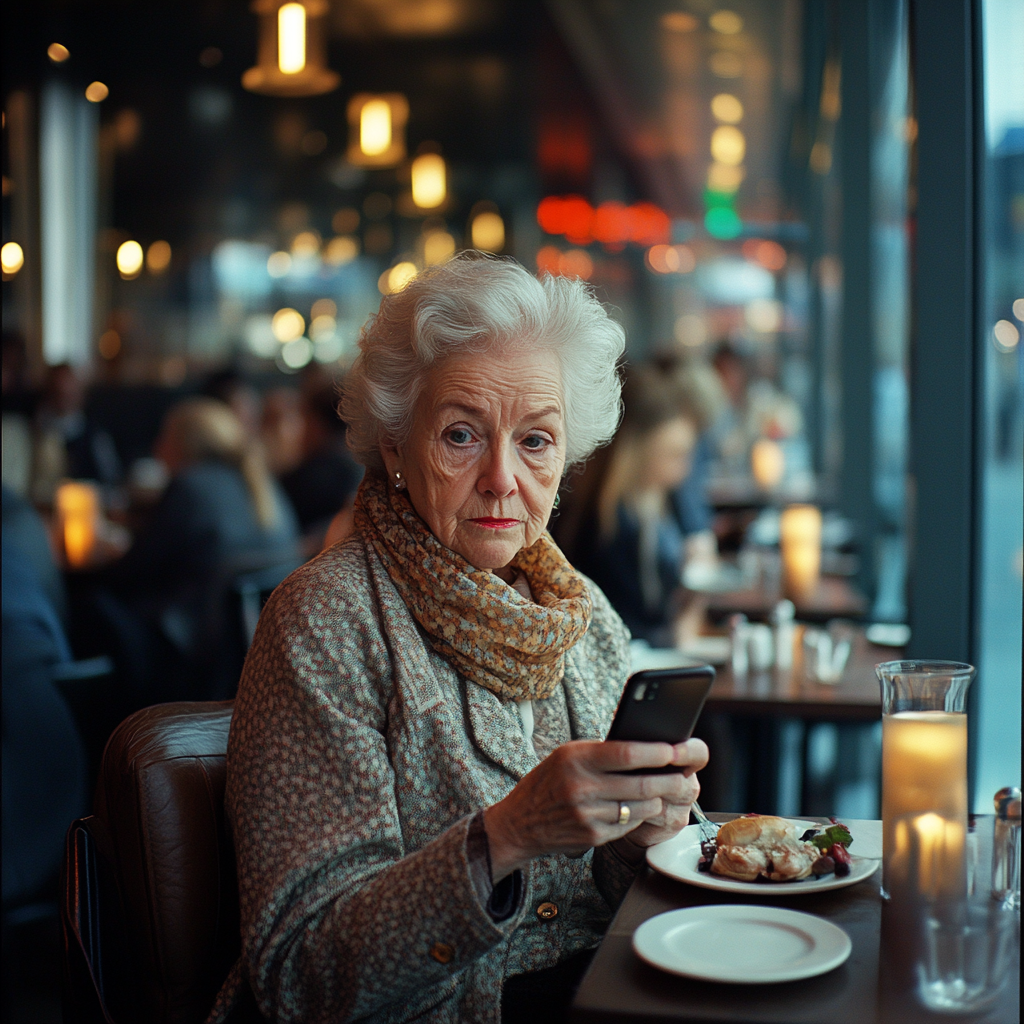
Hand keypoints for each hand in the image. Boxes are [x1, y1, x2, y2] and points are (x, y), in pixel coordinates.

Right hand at [482, 737, 708, 880]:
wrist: (519, 823)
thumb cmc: (549, 781)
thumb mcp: (568, 755)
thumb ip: (603, 752)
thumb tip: (648, 747)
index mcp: (575, 759)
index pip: (627, 754)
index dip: (656, 752)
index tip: (674, 749)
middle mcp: (581, 787)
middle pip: (642, 784)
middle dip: (670, 779)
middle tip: (685, 775)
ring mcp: (588, 815)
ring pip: (642, 807)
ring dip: (660, 798)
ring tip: (669, 789)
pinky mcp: (594, 837)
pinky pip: (630, 824)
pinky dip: (641, 815)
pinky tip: (643, 806)